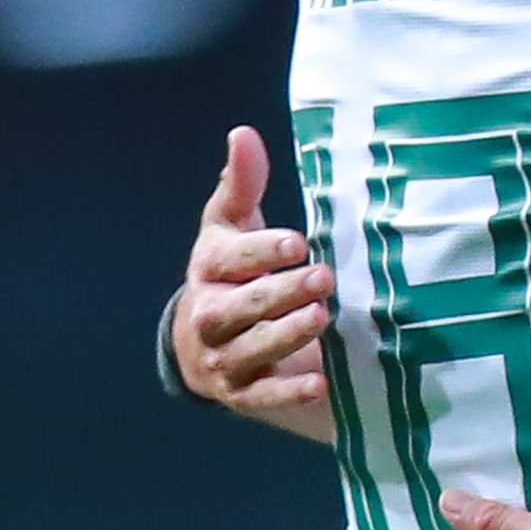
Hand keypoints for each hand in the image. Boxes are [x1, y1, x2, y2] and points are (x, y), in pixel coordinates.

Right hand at [181, 126, 338, 434]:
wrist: (206, 344)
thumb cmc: (233, 273)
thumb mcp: (232, 229)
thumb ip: (241, 185)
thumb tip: (243, 134)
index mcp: (208, 269)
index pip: (230, 258)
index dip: (262, 250)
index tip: (298, 242)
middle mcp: (209, 314)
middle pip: (242, 304)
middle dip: (282, 291)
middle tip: (324, 277)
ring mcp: (223, 357)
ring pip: (251, 348)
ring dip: (285, 334)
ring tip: (321, 317)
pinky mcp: (241, 393)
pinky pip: (263, 395)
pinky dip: (289, 392)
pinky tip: (320, 383)